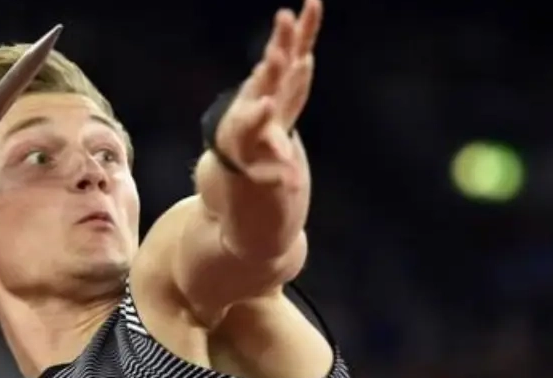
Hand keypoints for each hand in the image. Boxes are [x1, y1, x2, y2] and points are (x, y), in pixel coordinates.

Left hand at [215, 0, 321, 189]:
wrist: (239, 136)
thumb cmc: (251, 158)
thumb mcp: (260, 173)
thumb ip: (276, 176)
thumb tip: (293, 183)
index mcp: (247, 128)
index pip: (253, 122)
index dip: (259, 115)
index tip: (264, 105)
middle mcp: (256, 99)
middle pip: (263, 84)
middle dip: (270, 70)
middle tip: (274, 54)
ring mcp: (269, 82)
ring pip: (279, 58)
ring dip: (285, 39)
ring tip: (287, 17)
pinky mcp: (283, 69)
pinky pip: (297, 46)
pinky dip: (306, 28)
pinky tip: (312, 4)